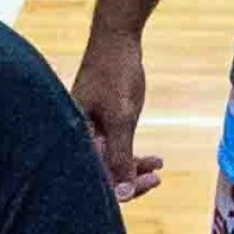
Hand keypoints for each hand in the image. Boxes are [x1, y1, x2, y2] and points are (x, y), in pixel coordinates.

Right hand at [71, 29, 164, 202]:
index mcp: (75, 141)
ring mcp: (87, 132)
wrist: (116, 39)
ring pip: (109, 163)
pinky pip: (112, 149)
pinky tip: (152, 158)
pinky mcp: (97, 124)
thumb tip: (122, 193)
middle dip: (130, 180)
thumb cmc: (114, 74)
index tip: (149, 183)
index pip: (96, 179)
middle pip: (102, 175)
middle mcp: (77, 141)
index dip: (122, 188)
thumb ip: (120, 157)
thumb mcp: (121, 119)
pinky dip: (131, 155)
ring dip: (134, 168)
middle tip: (156, 179)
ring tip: (158, 168)